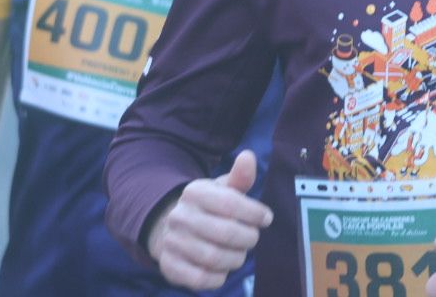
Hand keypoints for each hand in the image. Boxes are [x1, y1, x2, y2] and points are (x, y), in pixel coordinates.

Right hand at [146, 150, 271, 289]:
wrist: (170, 228)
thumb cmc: (208, 207)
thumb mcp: (223, 189)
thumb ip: (240, 176)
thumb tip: (248, 156)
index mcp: (194, 192)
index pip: (230, 203)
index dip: (255, 213)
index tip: (266, 219)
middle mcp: (179, 216)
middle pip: (226, 233)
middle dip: (248, 238)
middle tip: (252, 238)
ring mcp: (172, 242)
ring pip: (214, 258)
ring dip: (235, 259)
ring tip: (239, 253)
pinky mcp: (169, 267)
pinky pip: (199, 279)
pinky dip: (218, 277)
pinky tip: (223, 269)